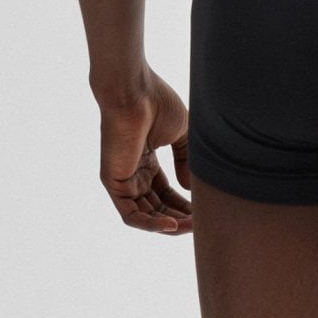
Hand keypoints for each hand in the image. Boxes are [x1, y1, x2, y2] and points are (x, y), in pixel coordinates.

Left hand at [97, 67, 192, 234]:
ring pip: (145, 214)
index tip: (203, 209)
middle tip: (201, 223)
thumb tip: (190, 188)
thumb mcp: (181, 134)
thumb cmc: (158, 104)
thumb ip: (185, 161)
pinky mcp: (113, 183)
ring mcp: (122, 178)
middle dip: (179, 216)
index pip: (165, 191)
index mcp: (147, 159)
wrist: (135, 91)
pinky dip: (151, 224)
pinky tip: (173, 226)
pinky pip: (131, 214)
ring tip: (192, 227)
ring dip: (169, 224)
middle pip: (157, 205)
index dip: (184, 203)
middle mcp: (133, 171)